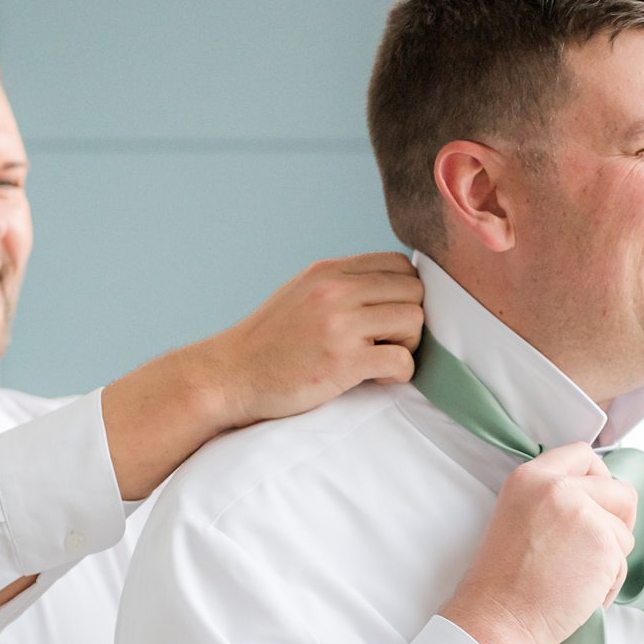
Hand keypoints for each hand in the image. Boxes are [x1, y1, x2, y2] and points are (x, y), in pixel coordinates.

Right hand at [200, 253, 423, 426]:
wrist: (230, 375)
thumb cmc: (269, 343)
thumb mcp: (302, 294)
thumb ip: (340, 285)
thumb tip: (389, 288)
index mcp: (328, 272)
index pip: (398, 264)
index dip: (404, 292)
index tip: (388, 316)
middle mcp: (336, 291)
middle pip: (414, 291)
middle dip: (409, 319)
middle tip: (387, 342)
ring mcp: (340, 325)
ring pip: (413, 320)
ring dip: (407, 345)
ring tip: (380, 359)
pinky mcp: (343, 361)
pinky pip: (402, 360)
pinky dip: (399, 373)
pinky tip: (375, 378)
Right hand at [441, 445, 637, 643]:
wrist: (498, 617)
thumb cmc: (503, 580)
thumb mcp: (517, 515)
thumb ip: (553, 498)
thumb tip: (597, 498)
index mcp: (531, 477)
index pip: (583, 454)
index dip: (597, 479)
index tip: (595, 501)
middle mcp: (558, 488)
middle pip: (618, 490)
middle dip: (617, 520)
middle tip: (598, 545)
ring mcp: (584, 515)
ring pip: (624, 531)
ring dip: (610, 558)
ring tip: (576, 577)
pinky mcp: (604, 545)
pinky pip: (623, 563)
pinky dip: (609, 583)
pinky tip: (580, 594)